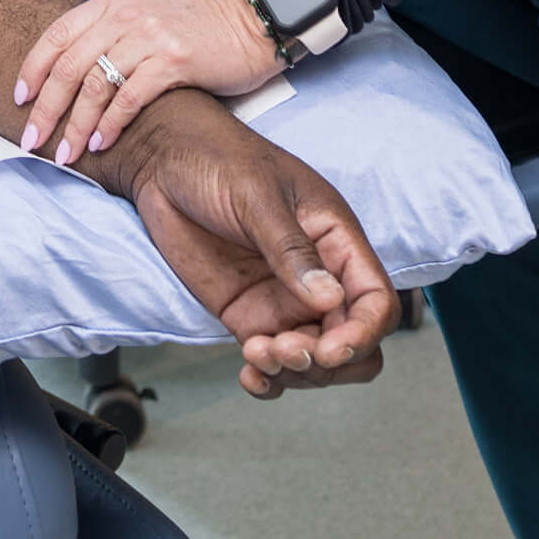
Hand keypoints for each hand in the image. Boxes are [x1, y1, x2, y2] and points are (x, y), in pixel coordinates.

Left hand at [14, 0, 278, 164]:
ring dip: (76, 125)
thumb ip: (109, 37)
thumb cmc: (196, 28)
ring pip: (95, 85)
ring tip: (66, 154)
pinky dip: (110, 125)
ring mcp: (148, 36)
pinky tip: (100, 144)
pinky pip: (129, 98)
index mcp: (112, 2)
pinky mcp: (174, 60)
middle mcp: (125, 14)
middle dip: (46, 107)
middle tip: (31, 139)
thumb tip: (69, 79)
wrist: (250, 23)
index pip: (57, 34)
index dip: (32, 68)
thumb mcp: (143, 18)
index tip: (19, 99)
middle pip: (69, 64)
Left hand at [110, 94, 397, 397]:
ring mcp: (284, 300)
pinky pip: (275, 363)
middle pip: (354, 343)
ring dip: (296, 373)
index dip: (363, 333)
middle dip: (328, 361)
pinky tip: (249, 376)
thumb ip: (290, 249)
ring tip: (256, 354)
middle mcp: (319, 277)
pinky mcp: (250, 316)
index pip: (376, 301)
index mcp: (336, 240)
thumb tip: (330, 300)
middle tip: (284, 350)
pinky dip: (270, 380)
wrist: (163, 160)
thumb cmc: (218, 158)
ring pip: (317, 362)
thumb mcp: (257, 196)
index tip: (330, 349)